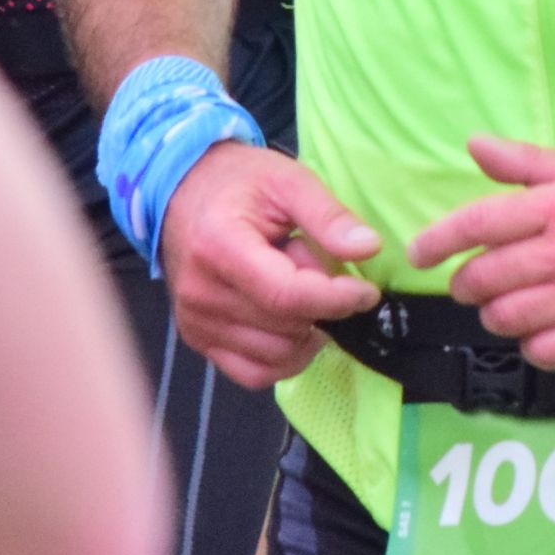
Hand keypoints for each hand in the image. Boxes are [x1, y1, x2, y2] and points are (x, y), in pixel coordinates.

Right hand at [160, 145, 382, 389]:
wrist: (184, 193)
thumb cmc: (240, 183)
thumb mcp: (289, 181)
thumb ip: (328, 216)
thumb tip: (369, 248)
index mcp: (219, 247)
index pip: (286, 296)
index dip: (336, 299)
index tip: (367, 291)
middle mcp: (201, 294)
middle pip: (286, 327)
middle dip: (321, 306)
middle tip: (317, 268)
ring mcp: (196, 323)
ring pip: (277, 356)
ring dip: (307, 331)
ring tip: (298, 287)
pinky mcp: (198, 341)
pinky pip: (254, 373)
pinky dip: (286, 358)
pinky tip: (295, 325)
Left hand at [409, 136, 554, 369]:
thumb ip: (528, 162)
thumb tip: (475, 145)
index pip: (479, 224)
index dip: (438, 241)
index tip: (419, 253)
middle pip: (485, 278)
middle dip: (467, 283)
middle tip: (472, 282)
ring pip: (507, 318)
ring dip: (497, 313)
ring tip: (509, 304)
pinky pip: (542, 351)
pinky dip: (533, 343)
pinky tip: (544, 328)